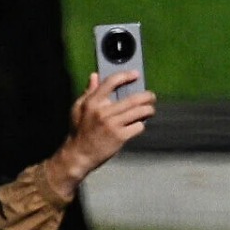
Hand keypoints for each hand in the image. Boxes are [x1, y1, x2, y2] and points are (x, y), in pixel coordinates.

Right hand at [46, 72, 155, 199]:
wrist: (78, 154)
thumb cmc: (79, 131)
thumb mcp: (78, 109)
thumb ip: (89, 92)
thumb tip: (95, 76)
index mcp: (91, 102)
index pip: (110, 83)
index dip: (125, 76)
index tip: (135, 75)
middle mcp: (102, 111)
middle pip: (133, 99)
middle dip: (147, 97)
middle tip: (151, 97)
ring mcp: (112, 124)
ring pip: (140, 112)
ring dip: (149, 110)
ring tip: (149, 111)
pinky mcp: (120, 136)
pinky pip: (139, 126)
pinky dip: (141, 125)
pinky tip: (138, 125)